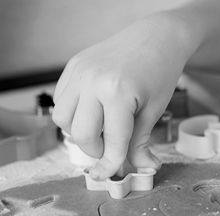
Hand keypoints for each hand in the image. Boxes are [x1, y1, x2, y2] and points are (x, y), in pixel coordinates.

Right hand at [52, 12, 196, 179]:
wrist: (155, 36)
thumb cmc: (159, 72)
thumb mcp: (154, 110)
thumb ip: (141, 143)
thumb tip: (144, 169)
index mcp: (117, 92)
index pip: (112, 141)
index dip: (111, 164)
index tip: (107, 175)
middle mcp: (92, 81)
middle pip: (81, 135)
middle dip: (95, 150)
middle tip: (110, 147)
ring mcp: (79, 72)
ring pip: (62, 119)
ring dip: (78, 131)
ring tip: (100, 126)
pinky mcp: (73, 66)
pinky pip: (60, 100)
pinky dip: (72, 113)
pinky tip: (92, 109)